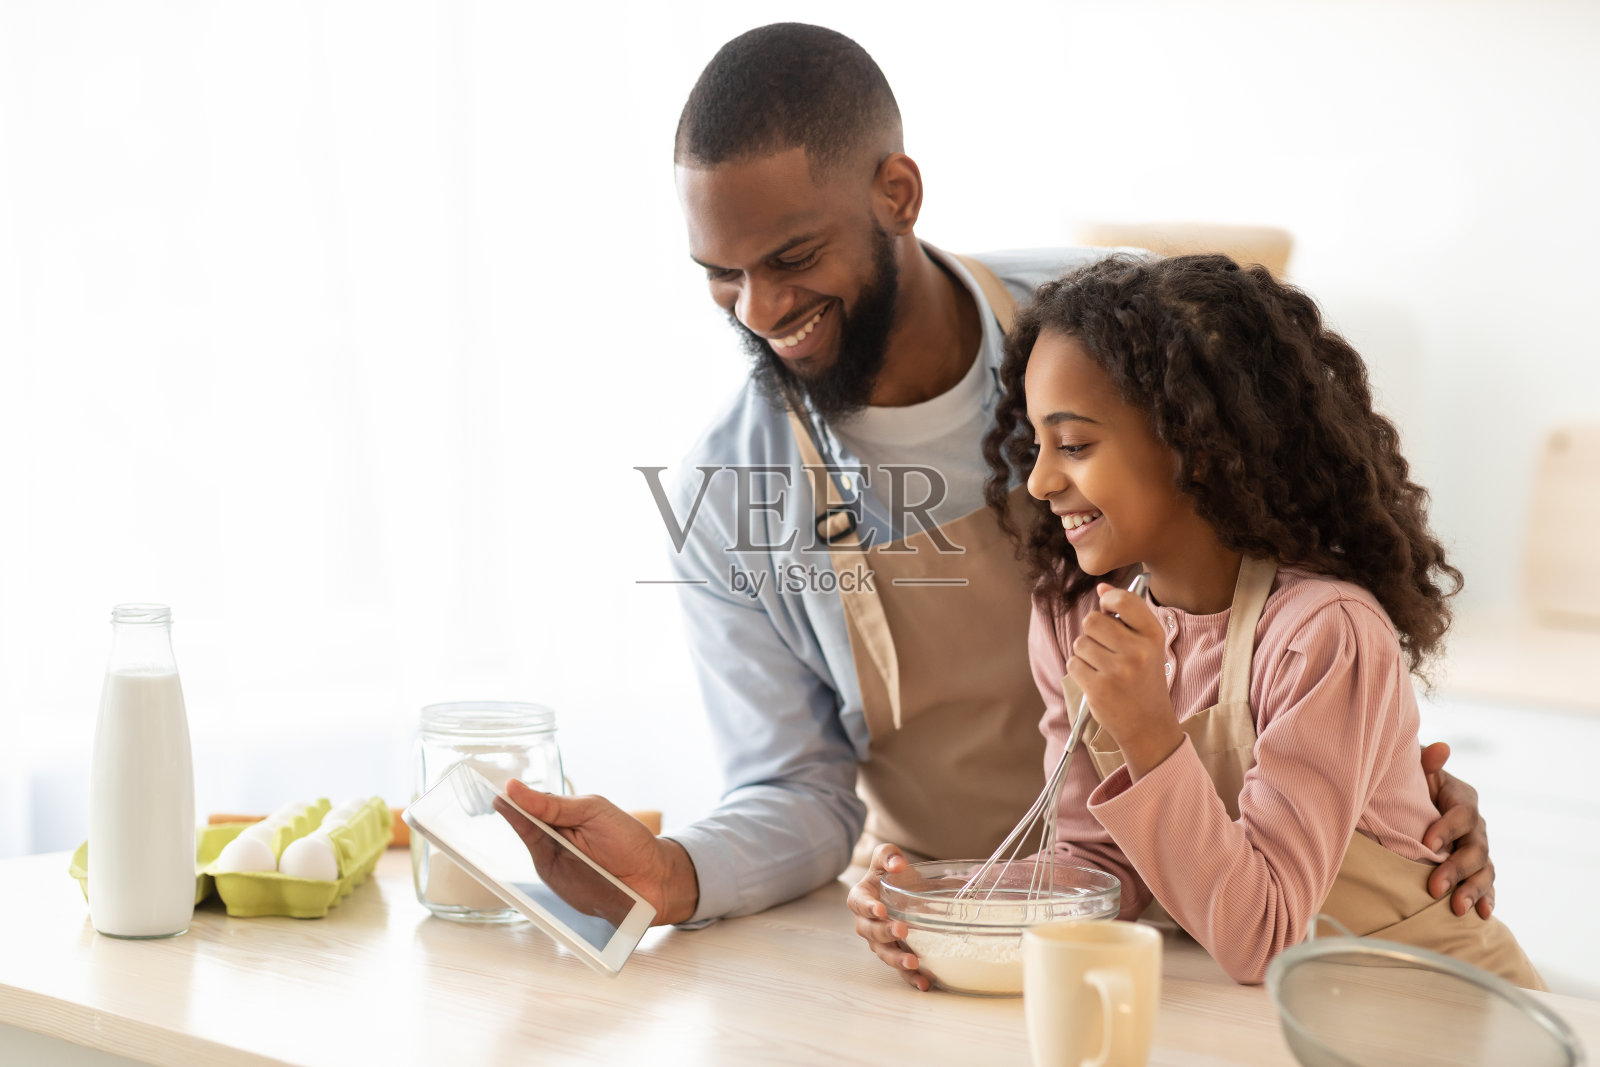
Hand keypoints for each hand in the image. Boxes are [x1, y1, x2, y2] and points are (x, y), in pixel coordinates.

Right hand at [504, 781, 699, 925]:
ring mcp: (556, 869)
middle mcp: (554, 843)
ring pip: (531, 855)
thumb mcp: (593, 812)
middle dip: (513, 819)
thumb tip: (515, 788)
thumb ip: (555, 804)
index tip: (496, 796)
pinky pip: (542, 883)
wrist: (656, 879)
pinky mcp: (561, 893)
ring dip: (527, 843)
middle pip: (525, 831)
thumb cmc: (629, 841)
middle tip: (500, 806)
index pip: (530, 808)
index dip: (512, 803)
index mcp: (561, 818)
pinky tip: (540, 859)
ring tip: (518, 829)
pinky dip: (539, 872)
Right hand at [845, 843, 929, 991]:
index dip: (868, 908)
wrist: (903, 887)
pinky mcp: (897, 954)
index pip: (859, 904)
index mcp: (861, 899)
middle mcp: (866, 924)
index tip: (880, 910)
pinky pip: (900, 970)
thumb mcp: (887, 857)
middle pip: (871, 932)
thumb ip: (889, 855)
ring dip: (897, 960)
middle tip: (902, 931)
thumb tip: (898, 864)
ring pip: (884, 954)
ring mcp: (881, 942)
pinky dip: (911, 978)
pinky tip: (924, 984)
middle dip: (885, 933)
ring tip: (913, 963)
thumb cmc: (891, 873)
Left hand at [1066, 583, 1182, 777]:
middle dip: (1093, 632)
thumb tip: (1101, 587)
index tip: (1108, 610)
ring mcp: (1118, 671)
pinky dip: (1080, 670)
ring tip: (1103, 668)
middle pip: (1092, 621)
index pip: (1124, 600)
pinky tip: (1097, 680)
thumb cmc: (1144, 679)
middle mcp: (1138, 652)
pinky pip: (1074, 663)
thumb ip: (1127, 614)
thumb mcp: (1147, 645)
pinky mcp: (1099, 688)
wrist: (1148, 725)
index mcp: (1153, 636)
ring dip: (1086, 653)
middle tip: (1106, 649)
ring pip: (1080, 643)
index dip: (1108, 600)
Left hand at [1418, 743, 1494, 918]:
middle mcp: (1476, 825)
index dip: (1447, 829)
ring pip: (1484, 870)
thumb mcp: (1416, 769)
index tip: (1426, 844)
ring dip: (1472, 890)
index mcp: (1462, 798)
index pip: (1462, 815)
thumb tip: (1441, 749)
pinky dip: (1487, 899)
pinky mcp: (1477, 867)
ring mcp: (1478, 847)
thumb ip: (1427, 761)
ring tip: (1456, 908)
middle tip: (1434, 887)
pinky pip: (1487, 884)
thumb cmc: (1411, 782)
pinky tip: (1482, 915)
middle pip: (1475, 848)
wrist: (1413, 800)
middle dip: (1455, 869)